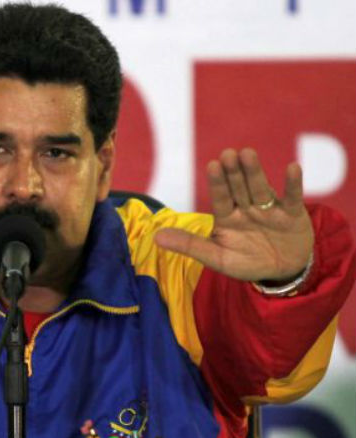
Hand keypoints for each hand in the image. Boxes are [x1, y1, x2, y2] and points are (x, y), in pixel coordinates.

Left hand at [154, 148, 313, 281]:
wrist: (281, 272)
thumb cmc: (246, 262)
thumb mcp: (217, 258)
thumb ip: (189, 246)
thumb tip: (156, 237)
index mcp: (227, 217)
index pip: (220, 198)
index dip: (217, 182)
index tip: (212, 165)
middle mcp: (246, 208)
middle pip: (239, 188)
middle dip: (233, 172)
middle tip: (228, 154)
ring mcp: (269, 209)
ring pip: (261, 188)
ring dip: (254, 172)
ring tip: (247, 154)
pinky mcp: (293, 214)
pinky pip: (293, 197)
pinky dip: (293, 184)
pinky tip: (293, 167)